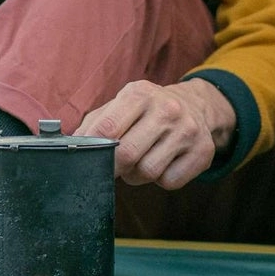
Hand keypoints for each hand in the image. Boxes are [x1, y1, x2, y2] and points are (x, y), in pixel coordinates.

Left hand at [78, 79, 235, 189]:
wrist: (195, 106)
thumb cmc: (147, 111)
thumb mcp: (120, 105)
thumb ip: (94, 124)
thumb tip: (71, 145)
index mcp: (139, 94)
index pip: (107, 129)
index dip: (92, 152)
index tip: (87, 162)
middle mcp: (167, 109)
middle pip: (127, 154)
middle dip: (115, 167)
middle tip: (115, 166)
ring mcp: (188, 130)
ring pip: (148, 172)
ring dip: (137, 175)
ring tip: (141, 161)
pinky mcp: (203, 152)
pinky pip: (170, 182)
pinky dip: (161, 180)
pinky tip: (163, 163)